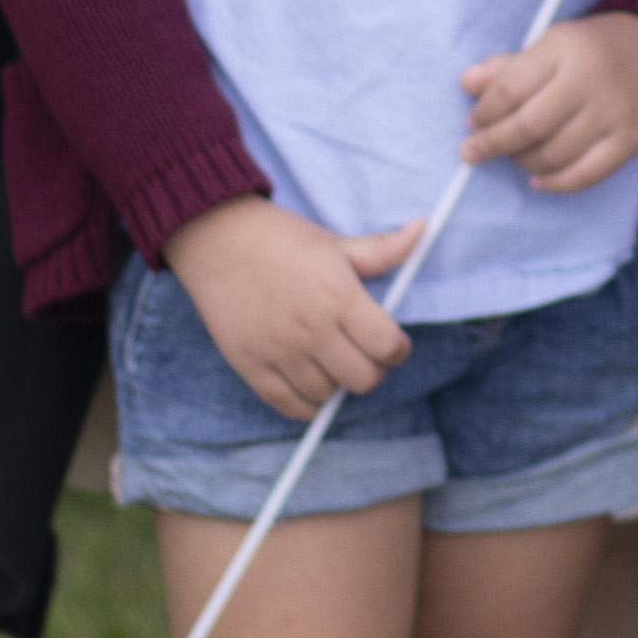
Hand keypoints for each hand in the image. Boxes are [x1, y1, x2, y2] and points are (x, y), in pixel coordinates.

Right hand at [167, 196, 412, 418]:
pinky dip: (306, 405)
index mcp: (338, 297)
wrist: (216, 239)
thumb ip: (381, 250)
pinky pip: (290, 407)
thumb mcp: (334, 243)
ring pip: (327, 395)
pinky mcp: (250, 366)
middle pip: (364, 379)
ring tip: (331, 362)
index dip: (398, 349)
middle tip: (364, 355)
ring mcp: (279, 351)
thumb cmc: (280, 239)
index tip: (391, 342)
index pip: (388, 346)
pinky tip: (309, 382)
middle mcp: (311, 329)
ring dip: (337, 384)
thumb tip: (421, 230)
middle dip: (372, 370)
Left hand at [459, 10, 637, 195]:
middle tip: (472, 151)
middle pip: (528, 125)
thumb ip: (509, 65)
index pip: (511, 88)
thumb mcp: (552, 42)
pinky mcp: (631, 140)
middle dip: (492, 143)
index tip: (472, 123)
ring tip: (513, 156)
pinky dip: (556, 183)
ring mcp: (613, 113)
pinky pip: (586, 174)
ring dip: (523, 162)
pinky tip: (537, 180)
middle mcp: (589, 80)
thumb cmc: (595, 46)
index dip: (484, 112)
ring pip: (554, 154)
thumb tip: (466, 84)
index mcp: (565, 48)